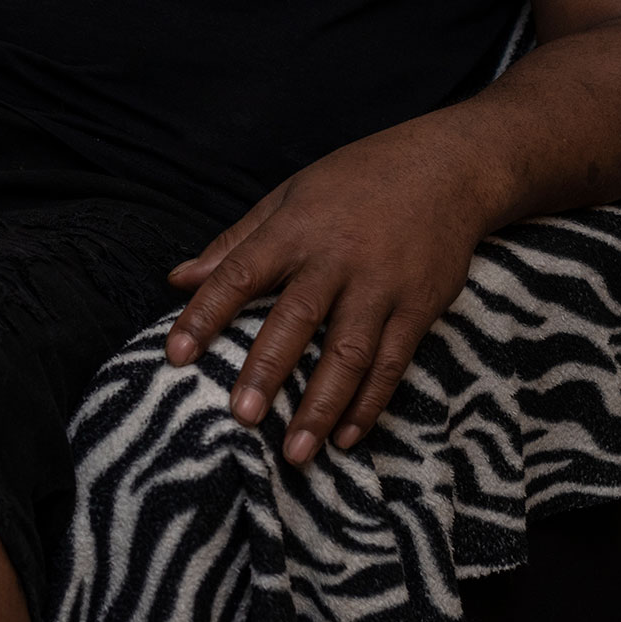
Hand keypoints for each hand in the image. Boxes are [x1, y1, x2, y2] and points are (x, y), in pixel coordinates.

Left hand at [162, 119, 493, 463]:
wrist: (445, 169)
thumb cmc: (353, 182)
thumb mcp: (287, 197)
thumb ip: (234, 243)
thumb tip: (177, 279)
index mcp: (294, 229)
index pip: (240, 273)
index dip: (205, 314)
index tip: (175, 354)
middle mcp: (337, 259)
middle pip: (297, 319)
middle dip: (268, 370)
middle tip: (242, 417)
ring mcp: (382, 286)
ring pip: (349, 354)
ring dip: (322, 406)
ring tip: (296, 452)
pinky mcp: (420, 308)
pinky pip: (393, 363)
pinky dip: (370, 403)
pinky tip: (346, 436)